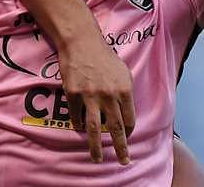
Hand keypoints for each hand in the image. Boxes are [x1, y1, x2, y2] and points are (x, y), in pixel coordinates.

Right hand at [59, 37, 135, 164]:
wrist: (82, 43)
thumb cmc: (105, 57)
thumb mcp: (123, 72)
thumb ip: (125, 93)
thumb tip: (125, 113)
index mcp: (124, 90)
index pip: (129, 119)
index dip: (129, 131)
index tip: (126, 138)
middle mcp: (108, 95)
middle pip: (116, 128)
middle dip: (121, 148)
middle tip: (123, 162)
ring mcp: (90, 96)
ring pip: (95, 129)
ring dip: (97, 147)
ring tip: (97, 159)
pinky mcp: (73, 95)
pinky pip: (77, 117)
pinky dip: (79, 126)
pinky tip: (81, 130)